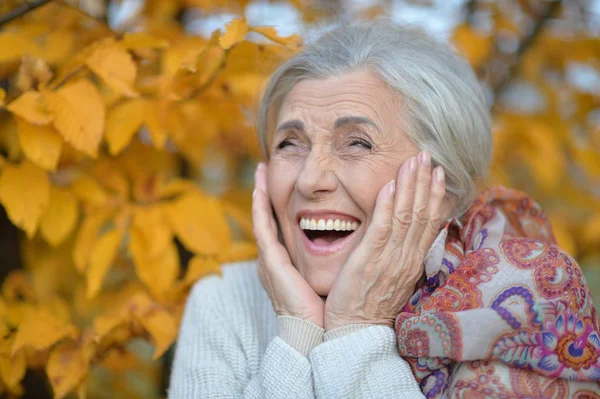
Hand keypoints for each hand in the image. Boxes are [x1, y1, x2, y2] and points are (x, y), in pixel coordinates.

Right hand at [252, 162, 324, 327]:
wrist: (314, 332)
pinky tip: (259, 190)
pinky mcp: (270, 263)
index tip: (287, 184)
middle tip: (265, 170)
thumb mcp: (329, 276)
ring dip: (261, 194)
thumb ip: (334, 259)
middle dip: (266, 194)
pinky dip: (259, 209)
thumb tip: (355, 243)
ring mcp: (270, 260)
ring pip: (263, 219)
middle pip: (270, 219)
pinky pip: (262, 229)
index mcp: (290, 262)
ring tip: (260, 171)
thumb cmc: (327, 308)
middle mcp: (276, 259)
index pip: (285, 226)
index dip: (283, 204)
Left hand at [324, 151, 450, 330]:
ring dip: (410, 185)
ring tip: (414, 160)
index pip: (429, 222)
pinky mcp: (369, 260)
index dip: (434, 195)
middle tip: (427, 155)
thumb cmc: (370, 304)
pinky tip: (390, 185)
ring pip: (406, 216)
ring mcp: (390, 258)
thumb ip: (401, 254)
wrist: (356, 331)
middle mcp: (406, 257)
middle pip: (421, 213)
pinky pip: (382, 229)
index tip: (437, 173)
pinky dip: (387, 205)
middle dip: (424, 182)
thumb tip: (406, 234)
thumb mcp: (394, 277)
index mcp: (412, 261)